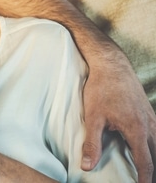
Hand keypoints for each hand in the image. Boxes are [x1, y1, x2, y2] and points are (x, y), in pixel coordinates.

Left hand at [81, 49, 155, 182]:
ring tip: (147, 171)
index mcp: (137, 130)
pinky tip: (147, 149)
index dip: (144, 178)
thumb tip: (87, 166)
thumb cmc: (101, 89)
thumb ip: (91, 143)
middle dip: (152, 172)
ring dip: (153, 158)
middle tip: (145, 181)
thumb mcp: (93, 117)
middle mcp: (150, 126)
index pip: (145, 162)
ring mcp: (152, 118)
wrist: (112, 65)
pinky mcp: (149, 112)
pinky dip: (153, 145)